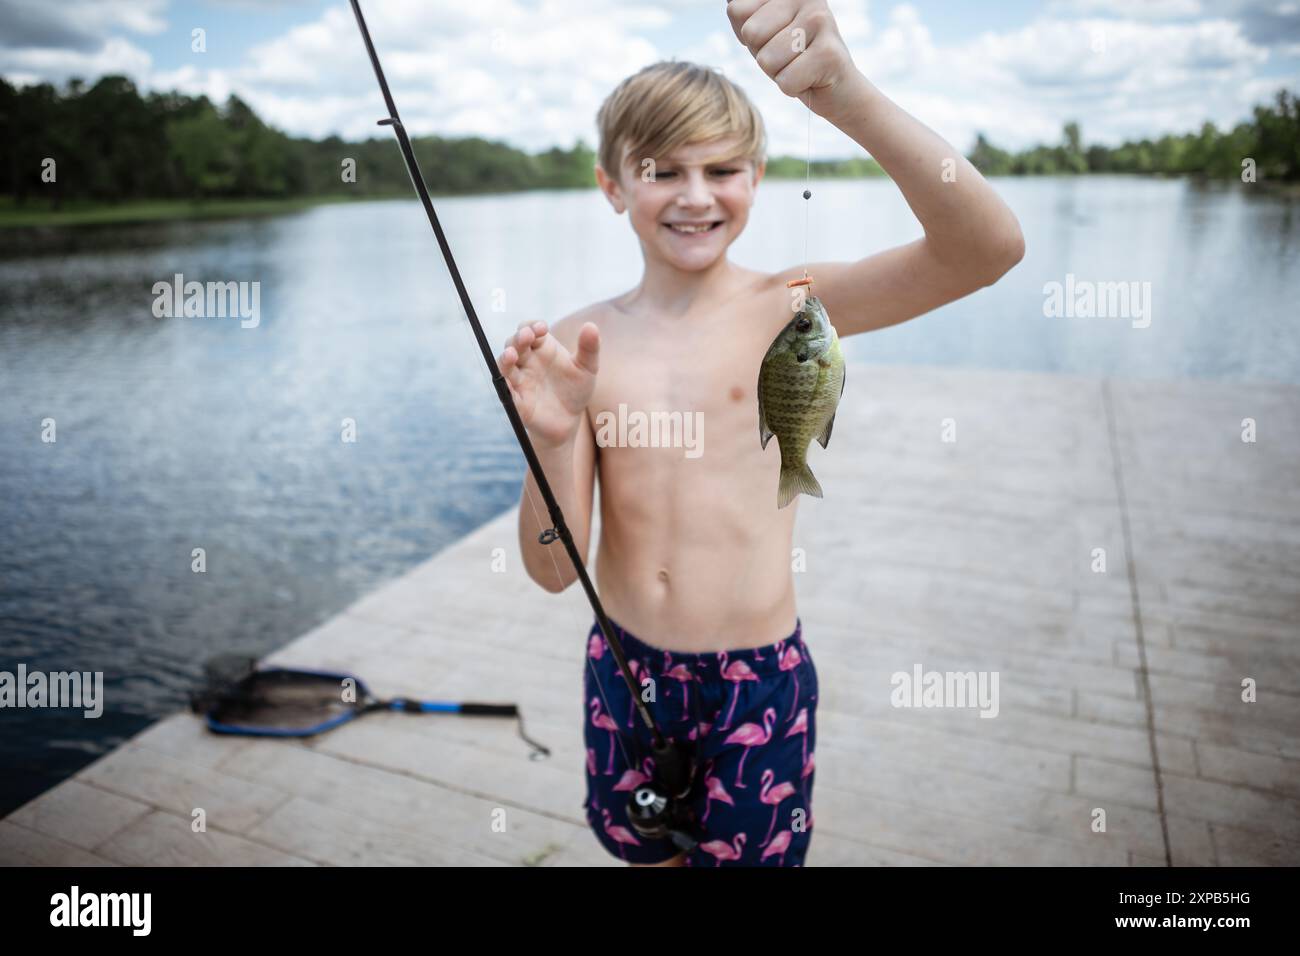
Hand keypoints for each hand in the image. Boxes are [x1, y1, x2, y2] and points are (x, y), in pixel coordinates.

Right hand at [497, 320, 599, 448]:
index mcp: (542, 347)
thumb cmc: (575, 389)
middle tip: (526, 335)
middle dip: (518, 338)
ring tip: (511, 355)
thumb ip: (589, 348)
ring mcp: (519, 380)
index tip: (542, 328)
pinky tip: (507, 382)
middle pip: (515, 343)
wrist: (570, 420)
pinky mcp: (517, 400)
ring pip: (505, 364)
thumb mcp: (587, 368)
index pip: (531, 329)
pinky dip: (504, 386)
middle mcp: (527, 360)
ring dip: (506, 358)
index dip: (532, 326)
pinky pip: (506, 392)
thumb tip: (591, 325)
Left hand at [726, 0, 858, 110]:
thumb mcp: (763, 33)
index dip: (749, 36)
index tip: (774, 39)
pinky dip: (792, 88)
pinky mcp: (828, 53)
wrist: (839, 90)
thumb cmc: (794, 60)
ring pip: (766, 60)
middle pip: (751, 33)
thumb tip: (730, 5)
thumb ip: (744, 14)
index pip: (736, 10)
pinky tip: (810, 79)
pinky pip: (785, 81)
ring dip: (778, 73)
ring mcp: (820, 21)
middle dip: (763, 55)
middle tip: (788, 57)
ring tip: (799, 67)